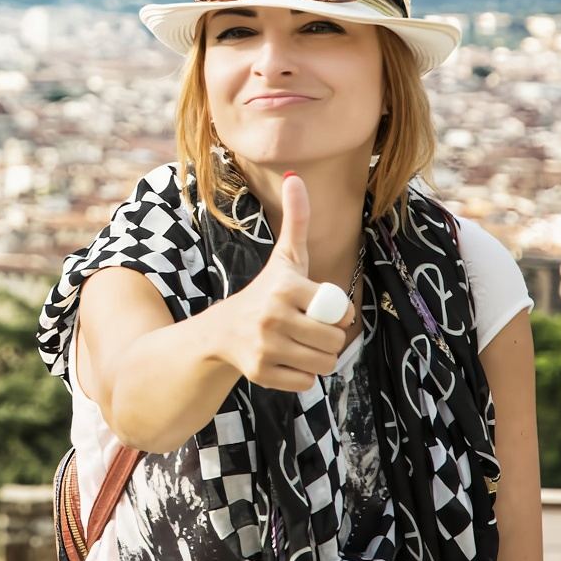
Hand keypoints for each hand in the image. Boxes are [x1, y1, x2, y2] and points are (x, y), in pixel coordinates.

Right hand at [213, 173, 355, 391]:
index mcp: (285, 287)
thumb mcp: (284, 258)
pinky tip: (284, 360)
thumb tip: (296, 178)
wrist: (220, 331)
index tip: (317, 307)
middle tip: (310, 329)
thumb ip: (296, 220)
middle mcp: (272, 316)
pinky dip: (301, 375)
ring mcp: (265, 347)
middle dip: (328, 338)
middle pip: (334, 340)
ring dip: (318, 357)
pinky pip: (306, 382)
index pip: (340, 311)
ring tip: (300, 344)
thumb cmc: (264, 291)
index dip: (336, 312)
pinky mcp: (261, 373)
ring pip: (324, 363)